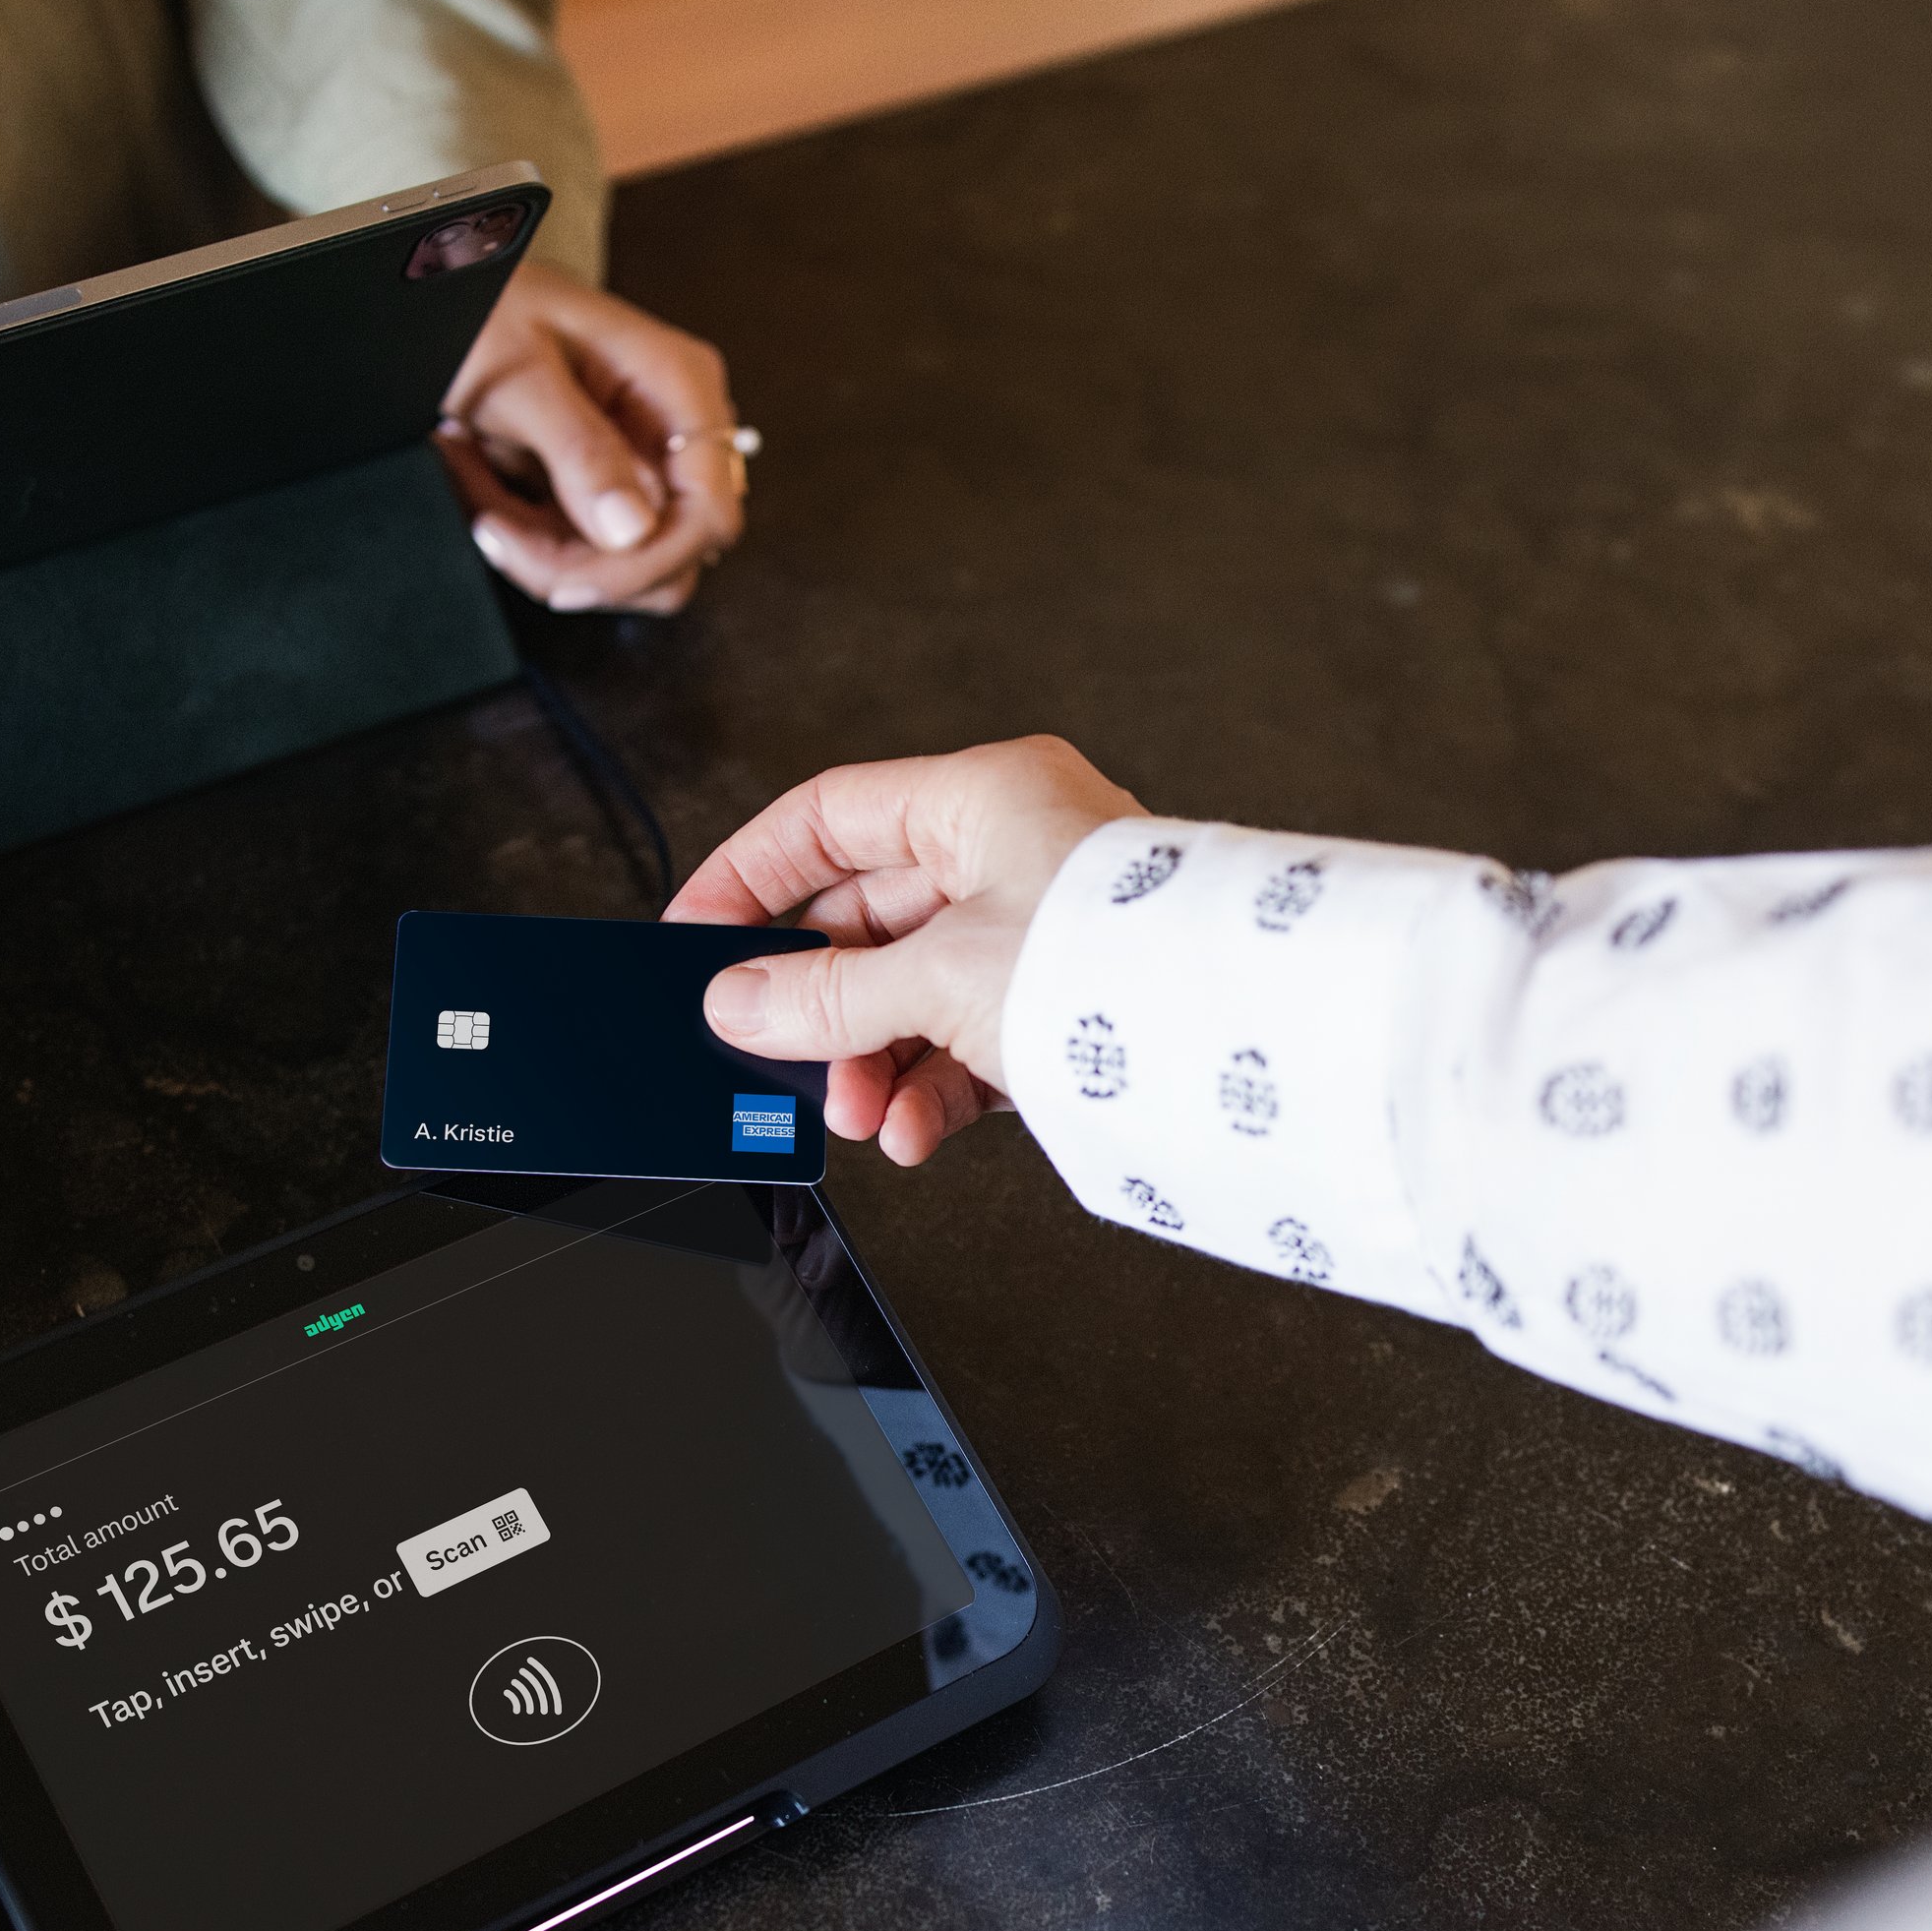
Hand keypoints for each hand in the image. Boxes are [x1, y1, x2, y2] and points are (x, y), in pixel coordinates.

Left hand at [437, 261, 744, 615]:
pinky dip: (524, 536)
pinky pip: (581, 548)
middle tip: (496, 529)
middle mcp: (670, 426)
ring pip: (622, 564)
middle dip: (578, 562)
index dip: (646, 561)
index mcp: (676, 383)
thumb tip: (634, 528)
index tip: (568, 575)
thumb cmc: (478, 302)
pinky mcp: (597, 484)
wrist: (433, 291)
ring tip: (479, 494)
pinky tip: (479, 482)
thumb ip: (578, 447)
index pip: (709, 513)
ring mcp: (637, 460)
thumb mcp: (515, 371)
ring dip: (541, 553)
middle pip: (667, 553)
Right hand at [670, 736, 1146, 1164]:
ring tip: (859, 1115)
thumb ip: (826, 996)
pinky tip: (914, 1131)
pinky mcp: (1065, 1004)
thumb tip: (738, 1003)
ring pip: (915, 992)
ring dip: (873, 1062)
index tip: (696, 935)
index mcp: (980, 799)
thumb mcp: (939, 976)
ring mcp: (1039, 930)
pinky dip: (934, 1089)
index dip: (751, 876)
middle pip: (869, 921)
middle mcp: (1012, 851)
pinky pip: (970, 1041)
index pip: (829, 818)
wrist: (1235, 1039)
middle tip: (776, 1055)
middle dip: (822, 1006)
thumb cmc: (1113, 963)